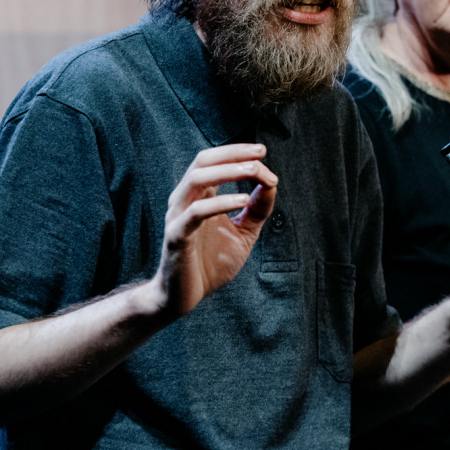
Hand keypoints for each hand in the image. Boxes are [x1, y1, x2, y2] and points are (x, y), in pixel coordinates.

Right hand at [154, 144, 277, 317]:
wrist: (185, 297)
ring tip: (255, 171)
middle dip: (233, 153)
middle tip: (260, 153)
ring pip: (197, 179)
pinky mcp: (176, 236)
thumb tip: (272, 183)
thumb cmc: (210, 263)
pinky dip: (221, 202)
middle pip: (203, 161)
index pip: (214, 161)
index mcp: (199, 196)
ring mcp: (178, 216)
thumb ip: (257, 209)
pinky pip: (196, 212)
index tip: (264, 155)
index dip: (239, 153)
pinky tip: (243, 200)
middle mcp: (185, 200)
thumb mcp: (243, 233)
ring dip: (228, 171)